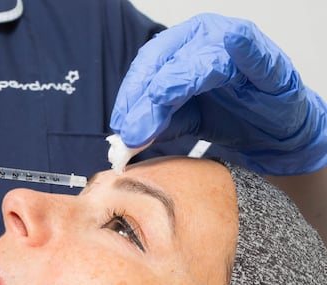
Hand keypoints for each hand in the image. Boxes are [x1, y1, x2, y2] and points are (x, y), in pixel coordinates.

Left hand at [111, 13, 326, 174]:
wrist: (273, 130)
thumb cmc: (227, 113)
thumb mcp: (182, 121)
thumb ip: (156, 125)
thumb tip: (126, 138)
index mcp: (178, 47)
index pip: (146, 65)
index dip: (130, 95)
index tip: (121, 125)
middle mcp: (202, 38)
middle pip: (166, 60)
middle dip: (147, 96)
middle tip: (135, 128)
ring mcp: (234, 44)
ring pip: (199, 58)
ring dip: (178, 80)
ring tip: (160, 99)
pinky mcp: (266, 59)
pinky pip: (251, 53)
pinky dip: (241, 48)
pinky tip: (231, 44)